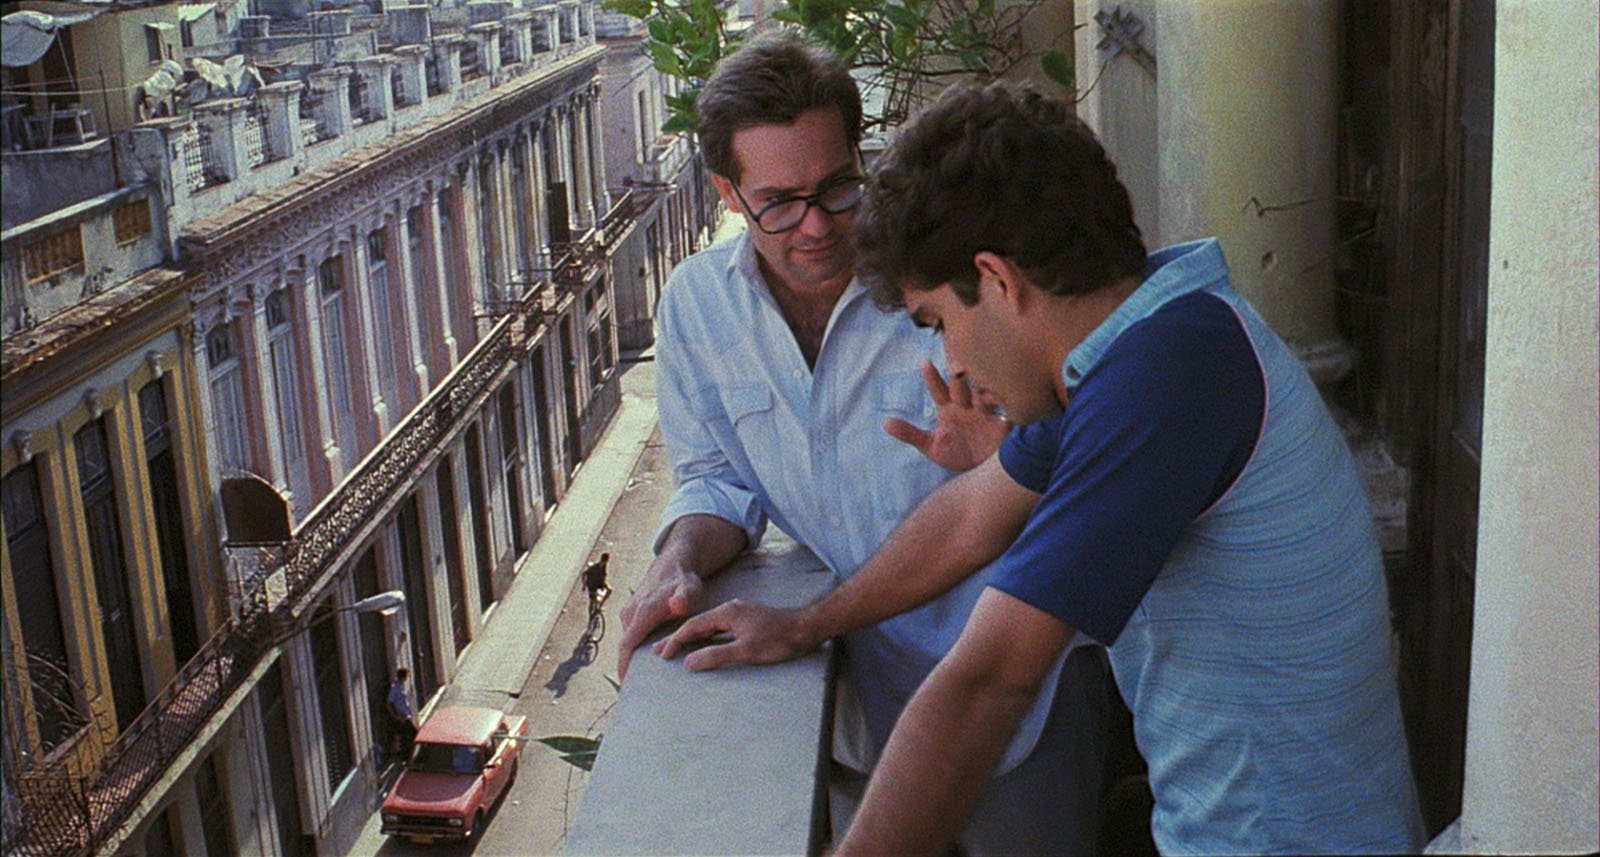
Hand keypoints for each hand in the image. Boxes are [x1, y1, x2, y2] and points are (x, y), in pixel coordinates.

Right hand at [617, 555, 704, 679]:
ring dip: (633, 658)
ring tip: (644, 680)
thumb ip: (685, 598)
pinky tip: (648, 658)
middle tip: (638, 691)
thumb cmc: (684, 578)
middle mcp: (631, 612)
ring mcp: (629, 612)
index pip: (627, 645)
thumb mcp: (690, 588)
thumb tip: (677, 605)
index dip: (625, 667)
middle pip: (625, 647)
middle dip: (628, 667)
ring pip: (629, 641)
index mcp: (642, 612)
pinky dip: (637, 648)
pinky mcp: (632, 613)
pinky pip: (632, 635)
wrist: (675, 561)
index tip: (627, 686)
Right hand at [652, 599, 817, 671]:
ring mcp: (739, 613)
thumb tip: (689, 663)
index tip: (662, 655)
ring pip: (707, 626)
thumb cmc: (779, 640)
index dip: (675, 641)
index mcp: (726, 613)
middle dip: (677, 638)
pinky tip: (703, 645)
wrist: (807, 628)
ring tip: (675, 649)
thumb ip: (716, 656)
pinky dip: (705, 637)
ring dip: (691, 638)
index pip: (692, 626)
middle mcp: (730, 609)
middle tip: (658, 651)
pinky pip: (718, 628)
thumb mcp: (746, 651)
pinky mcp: (747, 620)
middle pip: (697, 624)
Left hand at [884, 361, 1009, 471]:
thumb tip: (884, 423)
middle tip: (954, 360)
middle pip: (962, 384)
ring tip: (977, 374)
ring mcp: (987, 412)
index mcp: (949, 408)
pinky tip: (1001, 395)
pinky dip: (1004, 403)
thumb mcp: (932, 447)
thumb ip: (910, 434)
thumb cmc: (957, 455)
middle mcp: (968, 405)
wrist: (983, 475)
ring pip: (983, 393)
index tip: (924, 364)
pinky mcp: (1004, 424)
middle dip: (958, 372)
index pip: (938, 389)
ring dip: (981, 384)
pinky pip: (1006, 410)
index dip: (932, 378)